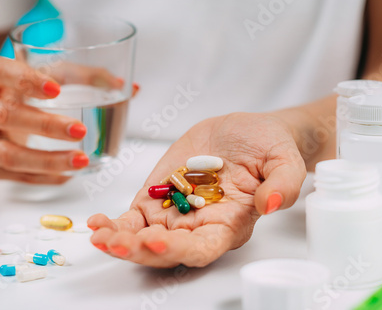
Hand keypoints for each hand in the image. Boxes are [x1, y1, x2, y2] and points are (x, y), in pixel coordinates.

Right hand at [0, 56, 123, 183]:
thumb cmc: (20, 87)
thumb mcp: (45, 73)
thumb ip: (86, 76)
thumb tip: (131, 87)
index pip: (1, 71)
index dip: (27, 80)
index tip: (56, 89)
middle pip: (5, 116)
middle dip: (45, 125)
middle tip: (80, 131)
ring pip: (5, 154)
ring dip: (45, 161)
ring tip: (80, 161)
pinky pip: (10, 174)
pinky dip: (40, 177)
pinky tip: (66, 175)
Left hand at [88, 113, 306, 266]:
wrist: (246, 132)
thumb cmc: (269, 148)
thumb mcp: (285, 160)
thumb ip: (283, 184)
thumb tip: (269, 203)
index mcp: (229, 224)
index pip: (204, 248)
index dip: (180, 249)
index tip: (158, 240)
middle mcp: (198, 225)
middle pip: (166, 248)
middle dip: (139, 249)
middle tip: (115, 241)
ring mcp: (173, 212)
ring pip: (142, 237)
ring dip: (119, 240)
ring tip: (98, 233)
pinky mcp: (156, 197)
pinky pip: (132, 218)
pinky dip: (114, 224)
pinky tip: (96, 223)